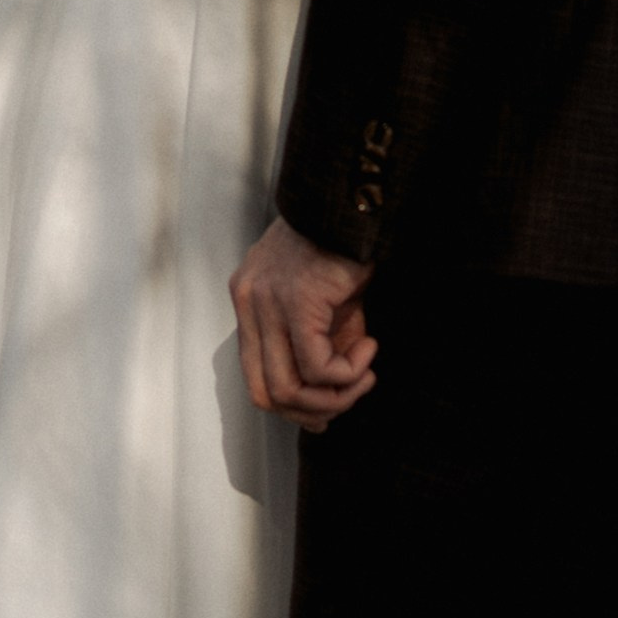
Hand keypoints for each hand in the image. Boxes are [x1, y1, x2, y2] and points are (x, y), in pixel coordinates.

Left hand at [231, 215, 377, 429]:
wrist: (355, 203)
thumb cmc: (344, 249)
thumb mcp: (325, 308)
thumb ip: (317, 352)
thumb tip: (322, 414)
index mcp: (248, 302)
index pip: (254, 378)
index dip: (292, 408)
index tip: (326, 415)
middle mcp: (247, 303)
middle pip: (264, 393)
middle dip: (313, 410)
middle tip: (352, 395)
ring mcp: (266, 303)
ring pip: (288, 388)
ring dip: (336, 396)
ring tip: (366, 374)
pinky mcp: (295, 302)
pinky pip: (317, 367)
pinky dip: (348, 373)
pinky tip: (370, 348)